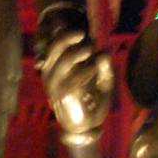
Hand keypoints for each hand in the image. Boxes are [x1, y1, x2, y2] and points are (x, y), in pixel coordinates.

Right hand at [40, 26, 113, 140]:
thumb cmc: (92, 101)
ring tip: (89, 50)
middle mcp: (52, 74)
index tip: (82, 30)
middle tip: (83, 33)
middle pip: (54, 48)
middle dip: (67, 37)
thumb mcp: (103, 81)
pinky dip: (83, 70)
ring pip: (61, 61)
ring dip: (76, 52)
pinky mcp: (62, 95)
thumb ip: (104, 66)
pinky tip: (92, 68)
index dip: (64, 33)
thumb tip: (105, 51)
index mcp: (58, 67)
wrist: (86, 127)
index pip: (55, 45)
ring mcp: (55, 85)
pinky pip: (71, 79)